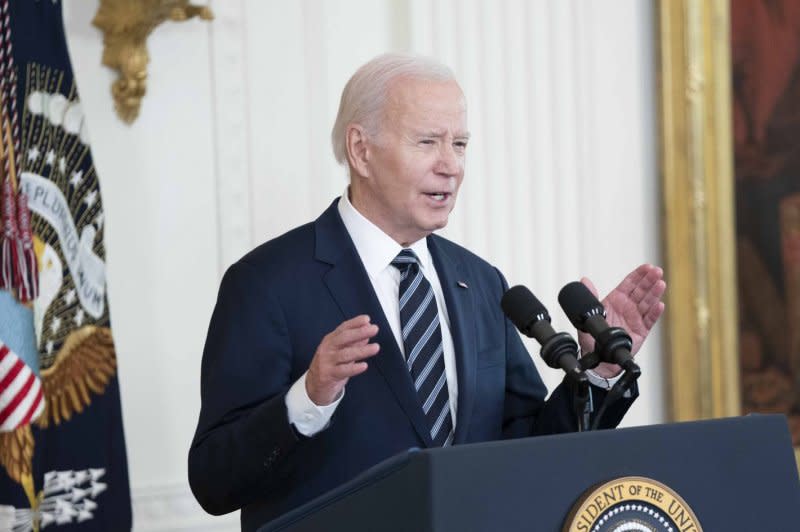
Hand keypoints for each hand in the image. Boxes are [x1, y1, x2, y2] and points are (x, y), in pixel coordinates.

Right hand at [306, 315, 379, 404]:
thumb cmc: (330, 366)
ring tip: (375, 347)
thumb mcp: (341, 351)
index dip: (355, 323)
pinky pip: (343, 371)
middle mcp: (327, 348)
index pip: (343, 328)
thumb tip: (366, 332)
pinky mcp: (328, 375)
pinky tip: (364, 365)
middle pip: (344, 338)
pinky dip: (354, 368)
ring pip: (345, 354)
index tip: (367, 319)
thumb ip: (353, 342)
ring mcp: (326, 361)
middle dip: (360, 332)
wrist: (314, 385)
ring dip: (362, 350)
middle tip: (373, 329)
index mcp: (330, 340)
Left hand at [579, 264, 665, 378]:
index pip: (629, 284)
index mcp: (616, 300)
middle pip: (641, 290)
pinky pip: (649, 320)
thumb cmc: (593, 336)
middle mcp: (628, 307)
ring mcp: (636, 318)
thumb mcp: (588, 313)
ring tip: (660, 284)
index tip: (647, 267)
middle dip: (649, 280)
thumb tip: (585, 280)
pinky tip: (660, 305)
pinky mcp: (641, 330)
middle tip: (657, 271)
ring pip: (647, 303)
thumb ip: (590, 296)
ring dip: (655, 293)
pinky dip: (655, 313)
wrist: (598, 357)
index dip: (638, 275)